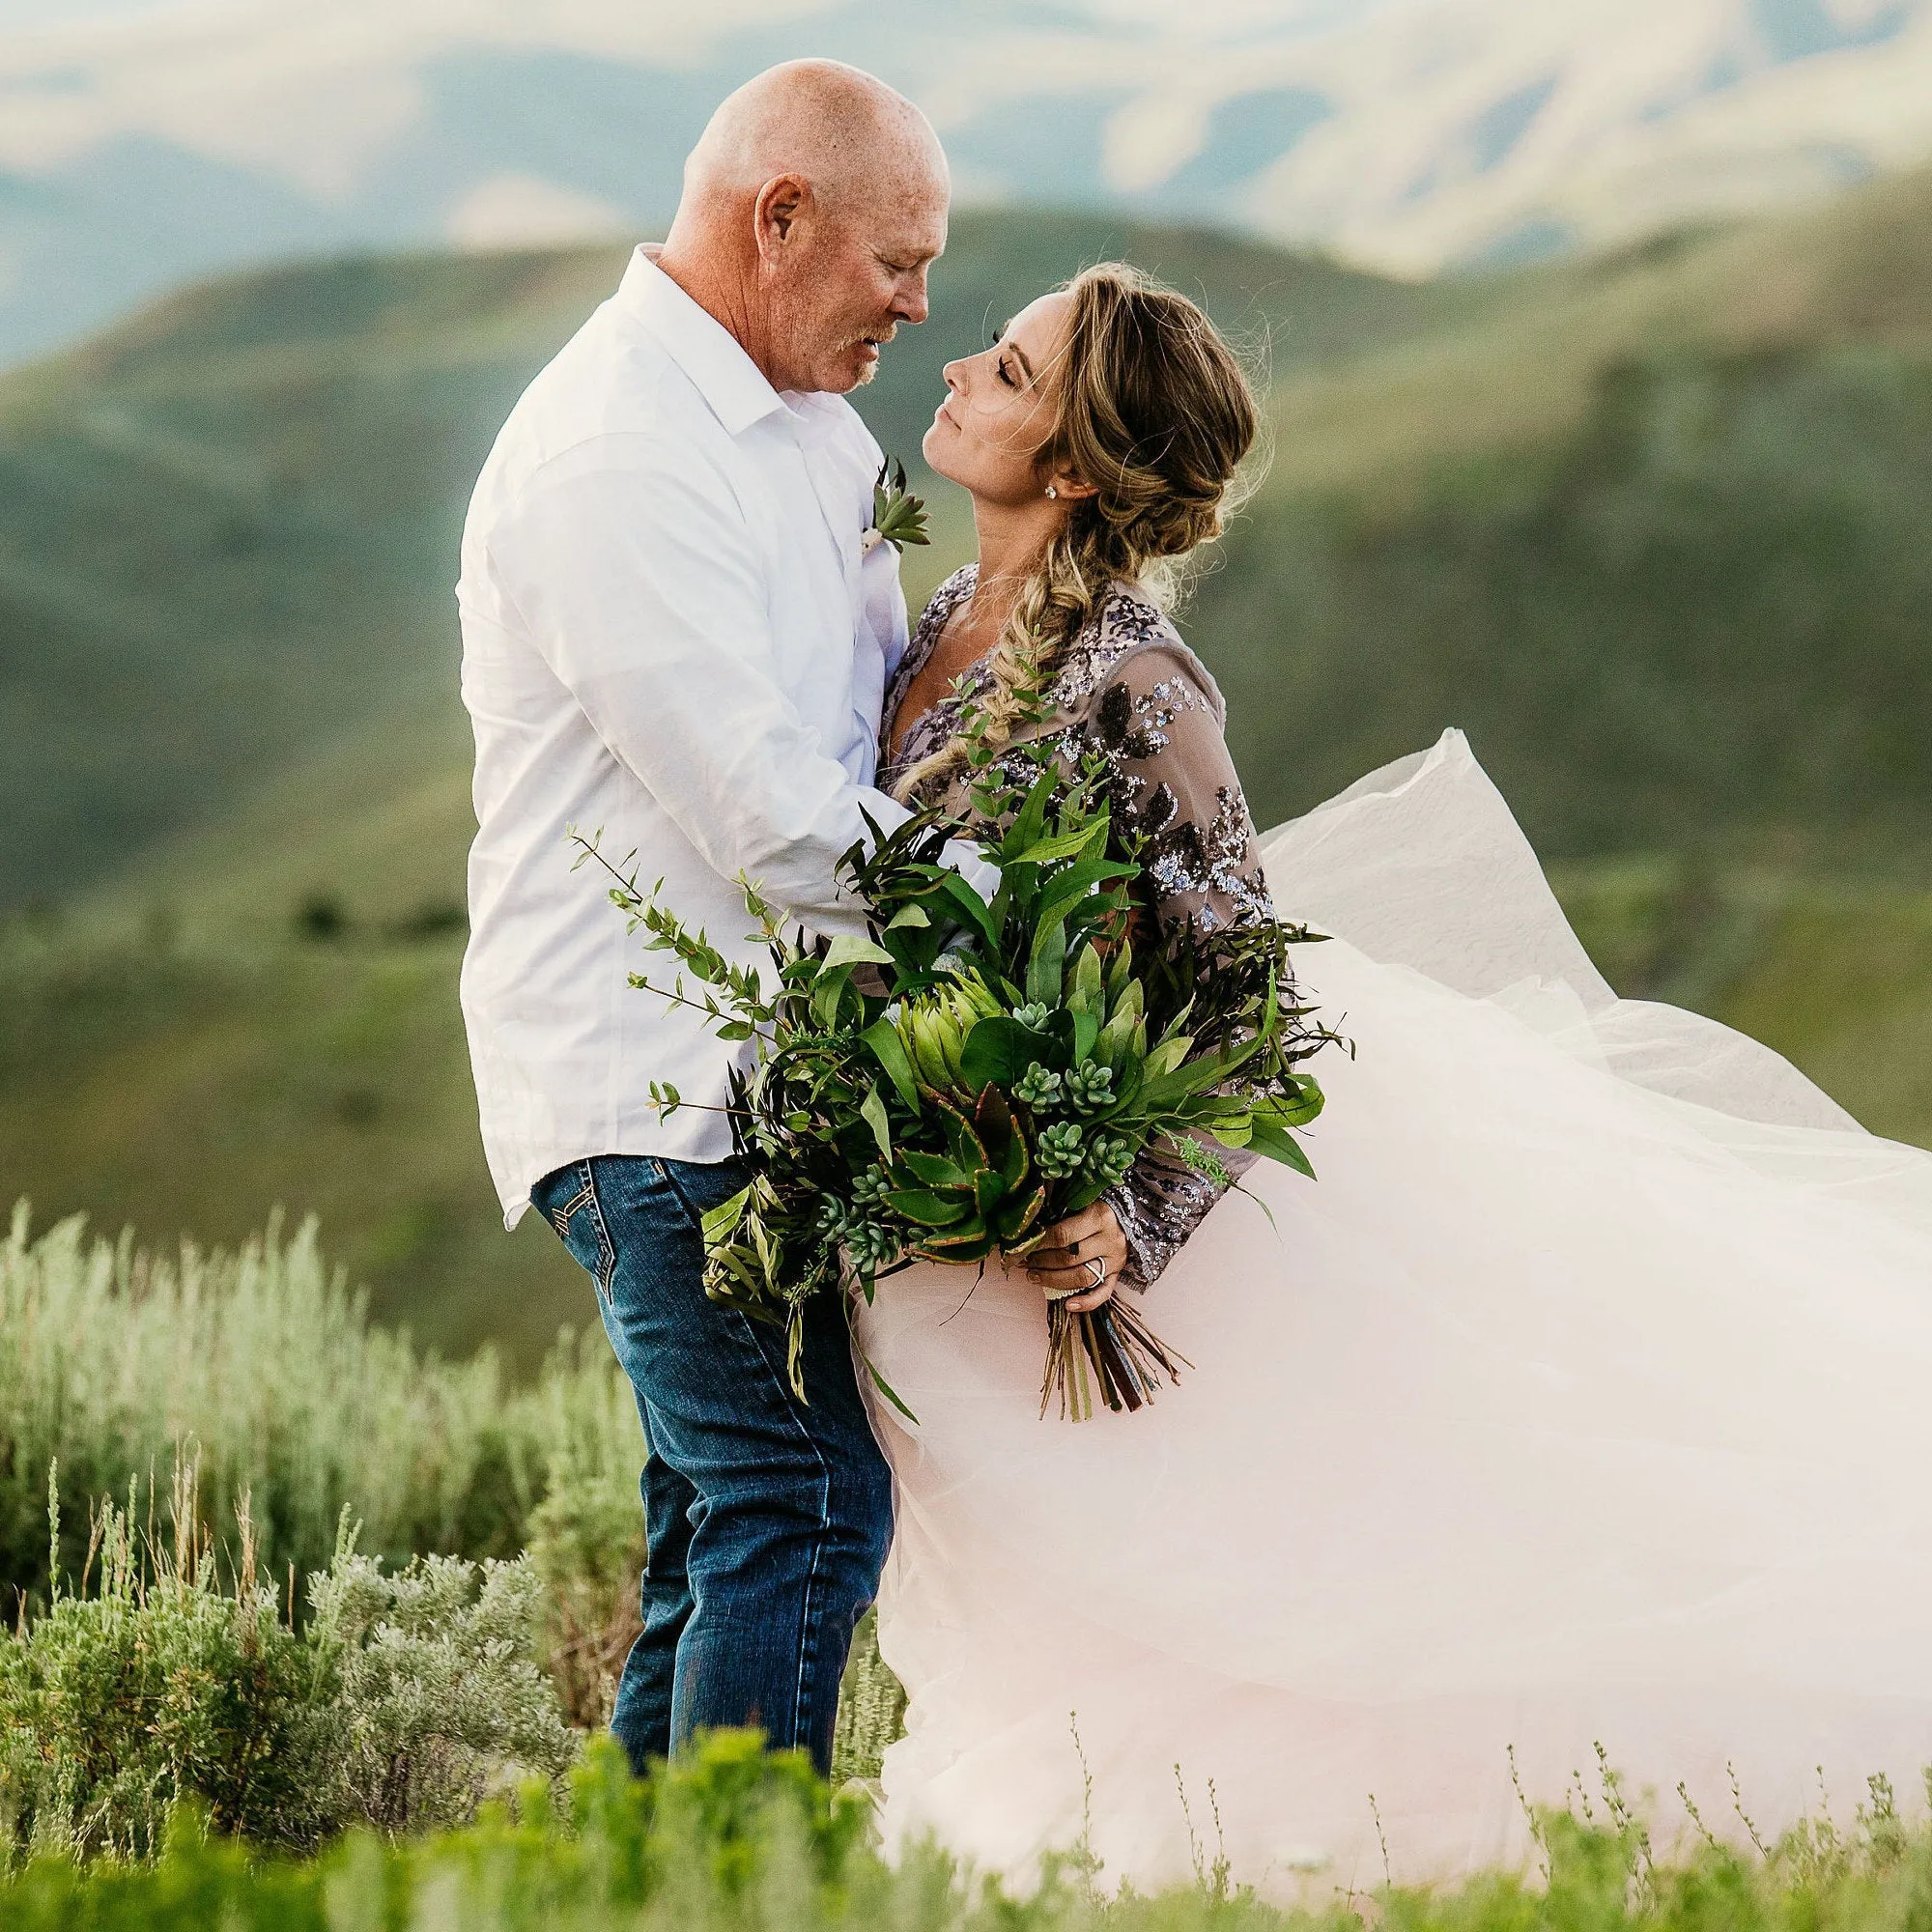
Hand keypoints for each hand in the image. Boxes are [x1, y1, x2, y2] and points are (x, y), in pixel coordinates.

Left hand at [1014, 1202, 1128, 1312]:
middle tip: (1024, 1262)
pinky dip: (1087, 1303)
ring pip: (1082, 1277)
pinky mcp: (1118, 1273)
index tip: (1024, 1246)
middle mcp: (1110, 1239)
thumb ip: (1059, 1216)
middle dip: (1041, 1262)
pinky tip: (1068, 1305)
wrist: (1125, 1212)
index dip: (1039, 1244)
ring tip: (1033, 1276)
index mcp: (1099, 1217)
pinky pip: (1104, 1293)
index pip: (1063, 1235)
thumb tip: (1029, 1234)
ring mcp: (1116, 1259)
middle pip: (1069, 1258)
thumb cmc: (1095, 1205)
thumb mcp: (1079, 1203)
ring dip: (1053, 1280)